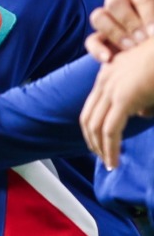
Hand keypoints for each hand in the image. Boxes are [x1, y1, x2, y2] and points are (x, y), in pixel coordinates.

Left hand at [80, 37, 153, 168]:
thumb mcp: (150, 82)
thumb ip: (143, 98)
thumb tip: (139, 114)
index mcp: (109, 72)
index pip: (92, 106)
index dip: (93, 128)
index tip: (100, 143)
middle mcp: (105, 79)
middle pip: (88, 118)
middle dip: (93, 141)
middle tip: (103, 157)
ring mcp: (112, 88)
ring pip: (96, 127)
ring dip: (101, 149)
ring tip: (109, 163)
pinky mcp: (123, 97)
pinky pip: (110, 130)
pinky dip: (110, 149)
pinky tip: (114, 161)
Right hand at [87, 0, 153, 61]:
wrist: (151, 60)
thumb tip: (151, 26)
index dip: (146, 7)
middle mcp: (123, 1)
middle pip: (114, 0)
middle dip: (128, 22)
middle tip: (143, 39)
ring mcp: (110, 20)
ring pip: (98, 17)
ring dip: (114, 33)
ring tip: (131, 48)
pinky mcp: (101, 39)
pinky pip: (91, 40)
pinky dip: (97, 49)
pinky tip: (108, 58)